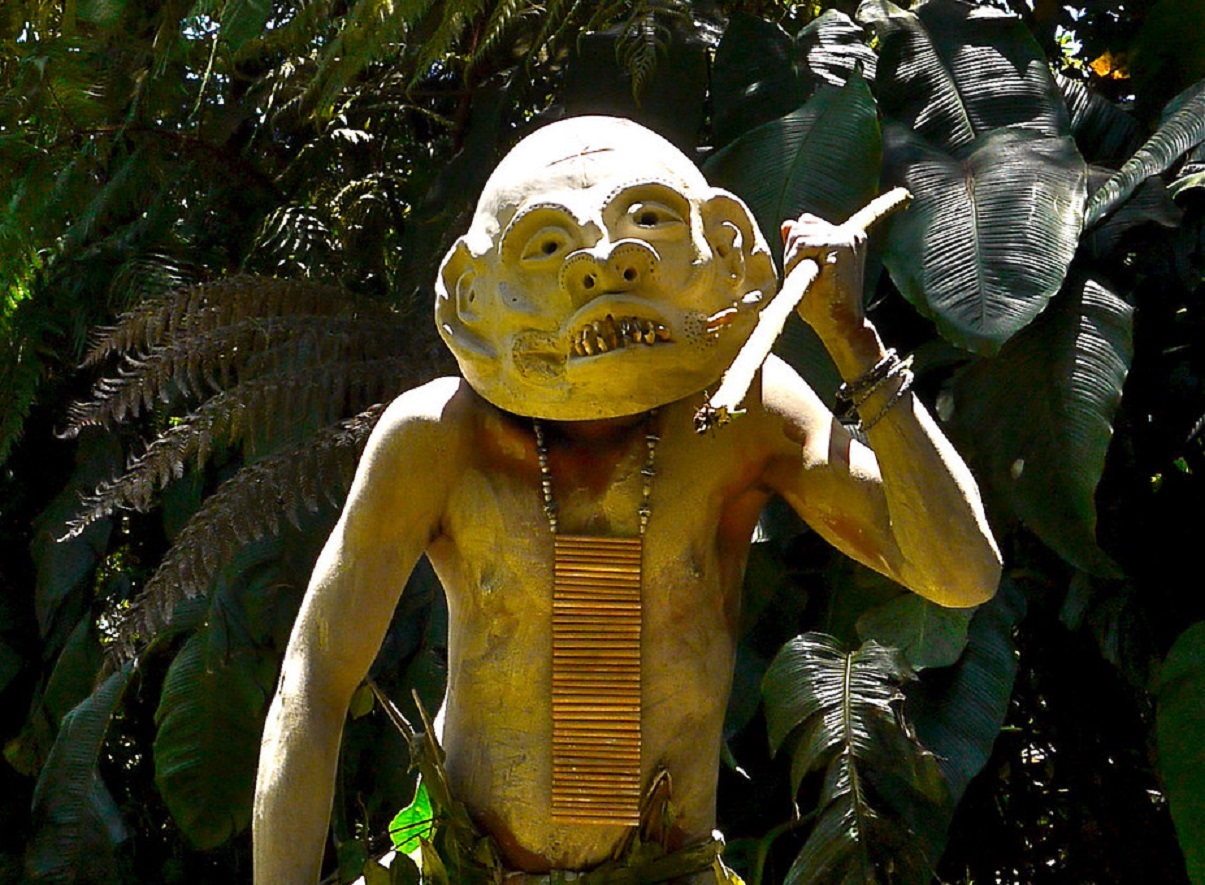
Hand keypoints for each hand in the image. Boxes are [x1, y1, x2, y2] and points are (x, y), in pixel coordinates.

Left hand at [779, 214, 867, 339]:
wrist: (841, 323)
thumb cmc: (822, 303)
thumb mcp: (804, 269)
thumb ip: (797, 245)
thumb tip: (787, 224)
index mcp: (845, 236)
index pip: (806, 223)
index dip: (796, 248)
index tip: (806, 270)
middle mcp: (849, 233)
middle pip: (800, 227)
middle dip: (793, 253)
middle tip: (807, 278)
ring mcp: (847, 236)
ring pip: (799, 235)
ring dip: (794, 260)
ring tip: (810, 279)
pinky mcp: (841, 244)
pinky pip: (803, 243)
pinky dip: (796, 262)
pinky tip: (810, 277)